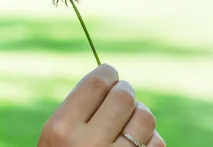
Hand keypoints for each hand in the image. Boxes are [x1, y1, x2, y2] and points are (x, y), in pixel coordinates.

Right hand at [38, 64, 165, 146]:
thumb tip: (111, 78)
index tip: (110, 73)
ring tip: (129, 121)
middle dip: (125, 91)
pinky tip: (136, 144)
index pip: (96, 83)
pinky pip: (157, 143)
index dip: (107, 72)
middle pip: (123, 96)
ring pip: (145, 117)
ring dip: (140, 114)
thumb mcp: (55, 138)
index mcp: (61, 129)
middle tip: (122, 95)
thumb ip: (78, 111)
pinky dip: (151, 139)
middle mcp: (88, 144)